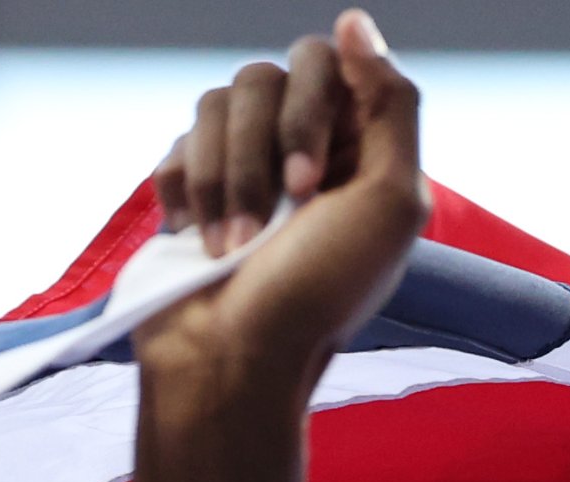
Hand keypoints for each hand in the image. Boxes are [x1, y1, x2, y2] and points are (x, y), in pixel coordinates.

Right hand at [142, 13, 429, 400]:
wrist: (229, 360)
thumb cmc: (316, 297)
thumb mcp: (392, 203)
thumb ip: (392, 104)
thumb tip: (354, 22)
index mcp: (357, 148)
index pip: (329, 64)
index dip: (311, 111)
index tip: (308, 185)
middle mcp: (299, 147)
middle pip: (264, 76)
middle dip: (260, 149)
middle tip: (274, 215)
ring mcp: (242, 164)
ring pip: (214, 104)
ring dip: (223, 182)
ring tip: (230, 247)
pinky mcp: (190, 185)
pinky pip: (178, 143)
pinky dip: (186, 193)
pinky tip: (197, 240)